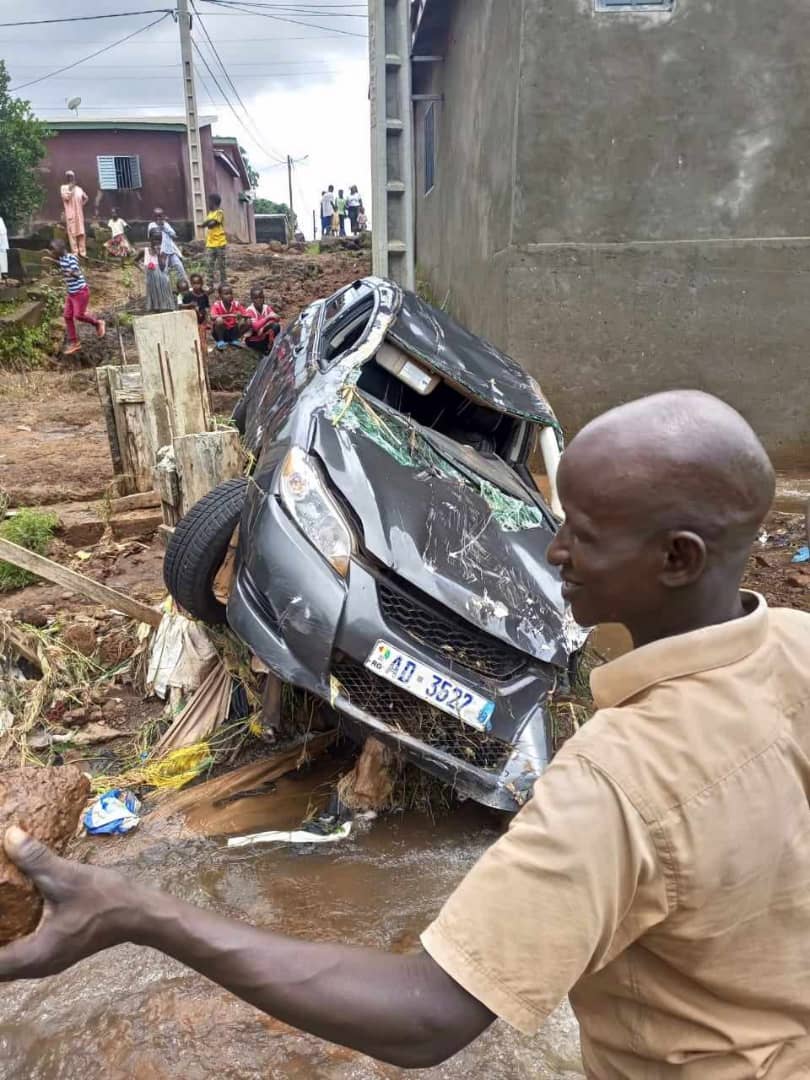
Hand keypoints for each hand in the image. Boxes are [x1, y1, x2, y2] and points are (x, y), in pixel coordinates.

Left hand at [0, 827, 133, 980]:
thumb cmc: (104, 900)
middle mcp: (36, 967)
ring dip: (0, 944)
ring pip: (7, 964)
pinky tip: (9, 921)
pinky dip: (9, 943)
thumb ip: (35, 859)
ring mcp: (45, 964)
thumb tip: (9, 836)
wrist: (139, 913)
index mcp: (34, 955)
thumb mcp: (68, 876)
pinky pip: (19, 957)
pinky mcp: (54, 955)